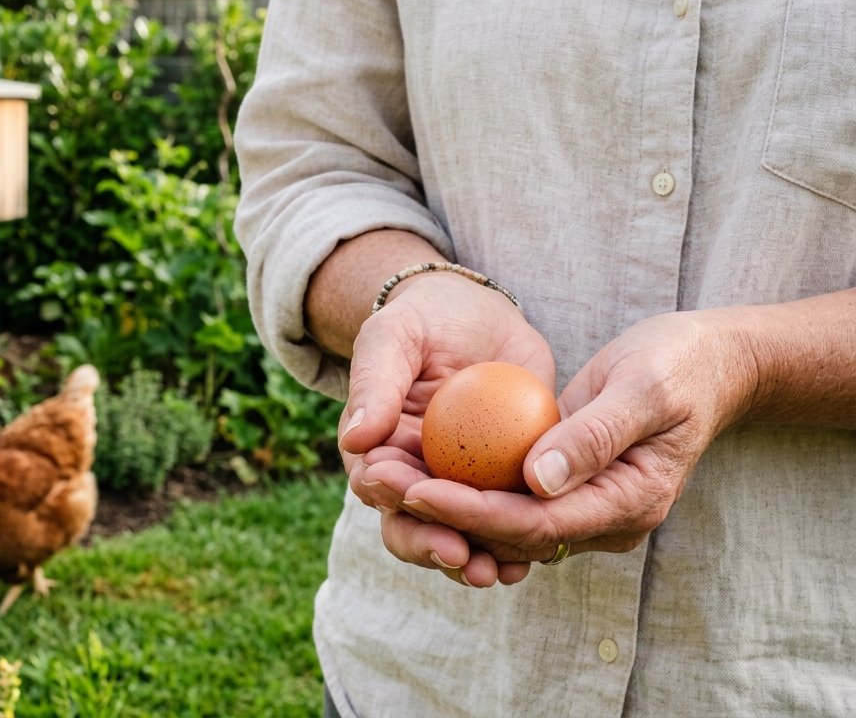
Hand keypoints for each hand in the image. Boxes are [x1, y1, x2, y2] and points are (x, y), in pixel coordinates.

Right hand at [339, 271, 554, 586]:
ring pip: (460, 534)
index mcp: (376, 450)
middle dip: (434, 546)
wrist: (475, 318)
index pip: (377, 486)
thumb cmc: (423, 321)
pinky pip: (507, 519)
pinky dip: (517, 541)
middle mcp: (413, 477)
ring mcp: (458, 486)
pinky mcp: (503, 483)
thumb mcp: (392, 338)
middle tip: (460, 555)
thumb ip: (374, 384)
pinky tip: (535, 554)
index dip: (396, 502)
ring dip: (475, 557)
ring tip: (497, 572)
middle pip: (414, 525)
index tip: (417, 505)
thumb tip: (354, 440)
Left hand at [395, 309, 758, 564]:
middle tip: (379, 483)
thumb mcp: (644, 388)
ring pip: (499, 526)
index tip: (417, 489)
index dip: (472, 513)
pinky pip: (503, 501)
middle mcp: (602, 522)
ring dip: (440, 507)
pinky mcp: (562, 490)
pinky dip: (459, 488)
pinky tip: (411, 465)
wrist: (703, 364)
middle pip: (508, 536)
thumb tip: (536, 481)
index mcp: (628, 505)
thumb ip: (593, 436)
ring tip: (381, 477)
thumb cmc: (678, 366)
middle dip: (441, 516)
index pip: (536, 525)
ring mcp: (582, 510)